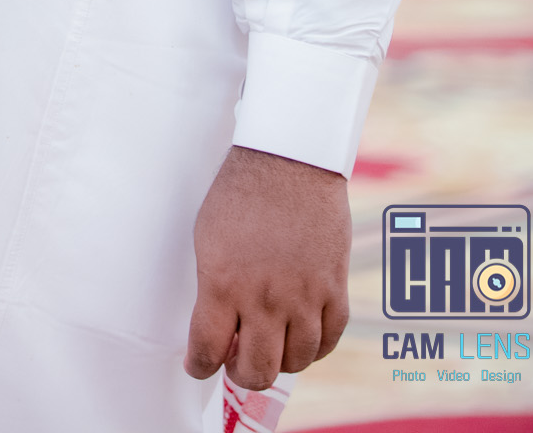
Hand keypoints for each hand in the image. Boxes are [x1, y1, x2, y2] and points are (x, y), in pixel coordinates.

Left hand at [185, 145, 349, 390]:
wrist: (289, 159)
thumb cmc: (239, 193)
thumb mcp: (207, 238)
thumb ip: (212, 288)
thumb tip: (216, 328)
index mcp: (223, 283)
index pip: (206, 351)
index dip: (199, 366)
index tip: (198, 365)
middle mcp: (265, 297)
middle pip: (256, 371)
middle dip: (240, 374)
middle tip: (235, 360)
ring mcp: (304, 296)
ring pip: (294, 363)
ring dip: (278, 361)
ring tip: (268, 346)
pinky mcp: (334, 288)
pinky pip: (328, 341)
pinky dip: (313, 349)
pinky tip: (300, 339)